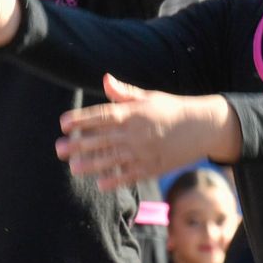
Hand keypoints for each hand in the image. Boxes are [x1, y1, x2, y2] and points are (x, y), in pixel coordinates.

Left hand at [55, 75, 239, 190]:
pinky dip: (116, 179)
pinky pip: (131, 174)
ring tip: (73, 168)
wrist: (202, 126)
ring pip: (113, 159)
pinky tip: (100, 183)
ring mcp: (145, 151)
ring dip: (92, 164)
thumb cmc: (171, 109)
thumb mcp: (148, 96)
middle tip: (59, 148)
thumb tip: (105, 79)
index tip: (63, 123)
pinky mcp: (154, 167)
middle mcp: (136, 132)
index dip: (81, 119)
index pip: (102, 115)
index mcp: (133, 112)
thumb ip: (124, 92)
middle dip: (79, 144)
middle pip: (102, 138)